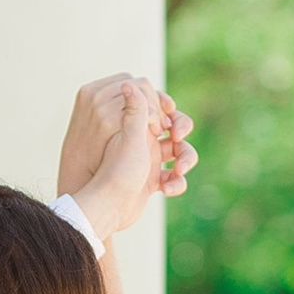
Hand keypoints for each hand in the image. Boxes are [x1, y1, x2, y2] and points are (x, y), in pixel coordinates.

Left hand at [56, 75, 196, 238]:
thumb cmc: (116, 173)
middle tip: (176, 135)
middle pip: (171, 123)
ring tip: (179, 170)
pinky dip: (176, 182)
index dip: (164, 107)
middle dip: (181, 127)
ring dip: (186, 157)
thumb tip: (130, 82)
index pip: (154, 102)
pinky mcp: (154, 180)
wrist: (107, 211)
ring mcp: (148, 159)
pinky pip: (174, 176)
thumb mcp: (128, 139)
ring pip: (179, 150)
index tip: (164, 121)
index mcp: (131, 124)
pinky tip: (168, 188)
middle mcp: (140, 138)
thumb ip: (134, 111)